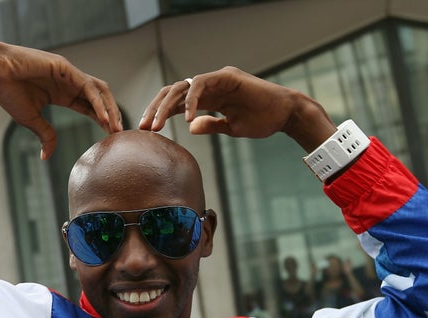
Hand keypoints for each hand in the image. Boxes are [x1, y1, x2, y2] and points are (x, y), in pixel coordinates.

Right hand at [0, 41, 121, 159]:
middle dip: (111, 115)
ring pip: (99, 90)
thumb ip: (45, 134)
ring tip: (114, 127)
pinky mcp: (65, 68)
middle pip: (100, 98)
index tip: (111, 136)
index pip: (89, 107)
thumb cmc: (8, 92)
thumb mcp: (30, 119)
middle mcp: (69, 82)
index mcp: (62, 93)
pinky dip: (98, 103)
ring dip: (109, 109)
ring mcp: (69, 73)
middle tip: (119, 134)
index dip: (102, 120)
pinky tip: (103, 118)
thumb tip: (47, 157)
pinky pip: (88, 87)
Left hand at [139, 66, 335, 150]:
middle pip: (172, 93)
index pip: (175, 103)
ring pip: (181, 87)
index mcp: (207, 98)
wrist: (285, 115)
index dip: (159, 114)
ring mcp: (217, 79)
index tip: (146, 131)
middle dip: (155, 110)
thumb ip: (209, 125)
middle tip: (143, 128)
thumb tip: (190, 128)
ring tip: (156, 125)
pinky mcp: (226, 77)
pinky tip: (186, 118)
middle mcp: (209, 86)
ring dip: (165, 106)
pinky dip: (191, 100)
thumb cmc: (261, 121)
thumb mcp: (229, 128)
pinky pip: (200, 84)